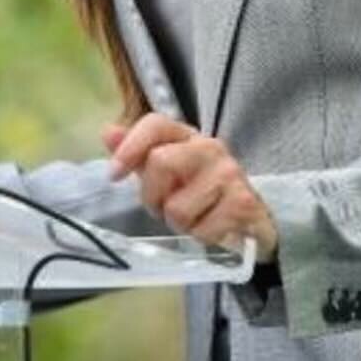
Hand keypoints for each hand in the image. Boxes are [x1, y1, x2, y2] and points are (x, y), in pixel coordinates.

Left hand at [103, 114, 278, 261]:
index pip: (156, 124)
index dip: (130, 147)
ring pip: (178, 207)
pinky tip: (211, 228)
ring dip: (178, 223)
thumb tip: (108, 132)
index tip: (114, 175)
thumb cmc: (200, 192)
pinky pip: (201, 230)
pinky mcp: (243, 202)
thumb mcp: (166, 173)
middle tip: (162, 207)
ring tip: (192, 218)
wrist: (252, 218)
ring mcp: (229, 173)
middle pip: (161, 163)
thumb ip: (137, 154)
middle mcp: (209, 147)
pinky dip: (199, 237)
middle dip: (153, 197)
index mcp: (186, 136)